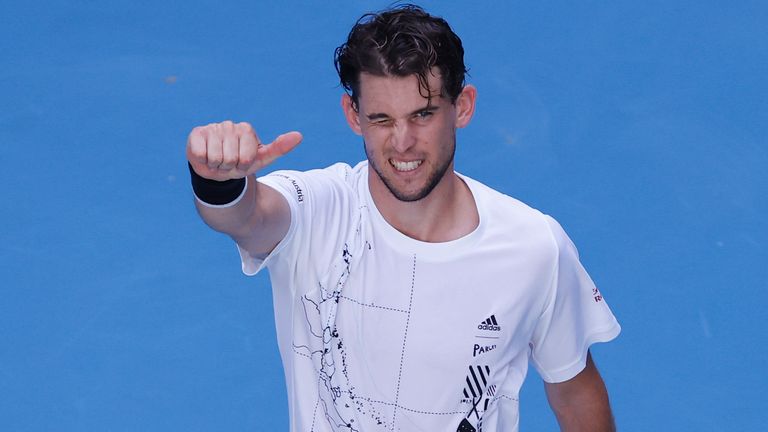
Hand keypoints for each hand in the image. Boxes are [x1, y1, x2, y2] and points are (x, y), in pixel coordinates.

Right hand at [187, 120, 301, 180]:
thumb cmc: (240, 163)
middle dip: (229, 167)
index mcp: (246, 130)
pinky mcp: (196, 133)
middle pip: (230, 158)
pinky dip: (202, 161)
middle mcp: (229, 125)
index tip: (242, 163)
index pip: (246, 158)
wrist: (216, 169)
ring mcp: (212, 128)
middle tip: (228, 163)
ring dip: (216, 165)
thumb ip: (280, 148)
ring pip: (216, 158)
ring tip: (218, 161)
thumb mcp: (261, 159)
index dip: (243, 166)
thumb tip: (299, 136)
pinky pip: (200, 154)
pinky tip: (205, 156)